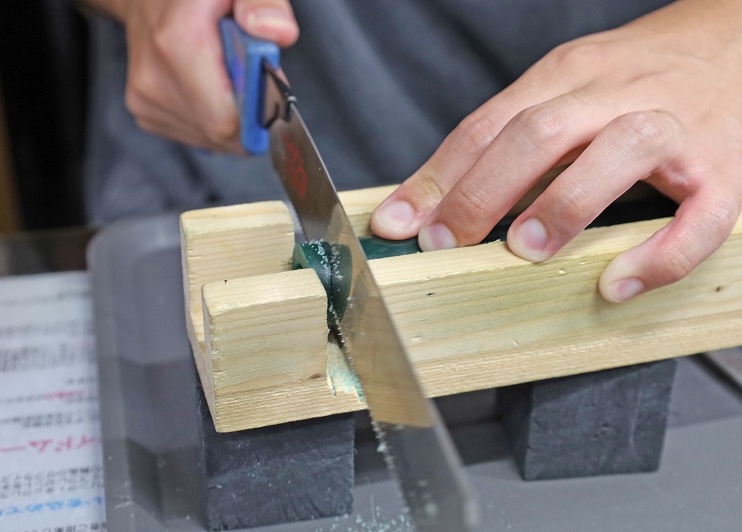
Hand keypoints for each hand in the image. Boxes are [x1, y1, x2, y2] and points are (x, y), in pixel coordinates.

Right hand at [97, 0, 298, 151]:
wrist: (150, 0)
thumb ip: (264, 3)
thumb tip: (276, 31)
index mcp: (178, 42)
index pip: (227, 120)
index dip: (259, 114)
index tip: (272, 89)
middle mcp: (154, 78)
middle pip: (223, 133)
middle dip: (250, 113)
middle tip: (253, 75)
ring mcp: (145, 101)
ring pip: (213, 140)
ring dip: (233, 117)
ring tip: (227, 77)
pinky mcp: (145, 114)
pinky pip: (198, 137)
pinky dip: (214, 119)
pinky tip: (211, 88)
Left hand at [371, 0, 741, 302]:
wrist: (734, 41)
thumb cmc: (632, 77)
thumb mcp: (558, 91)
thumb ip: (501, 139)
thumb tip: (429, 202)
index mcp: (564, 75)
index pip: (486, 125)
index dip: (437, 178)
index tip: (399, 224)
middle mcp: (615, 94)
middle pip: (540, 133)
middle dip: (484, 192)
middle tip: (446, 244)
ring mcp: (673, 128)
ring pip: (622, 151)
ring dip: (566, 204)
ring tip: (523, 252)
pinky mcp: (723, 170)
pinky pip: (702, 216)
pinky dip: (661, 254)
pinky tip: (617, 282)